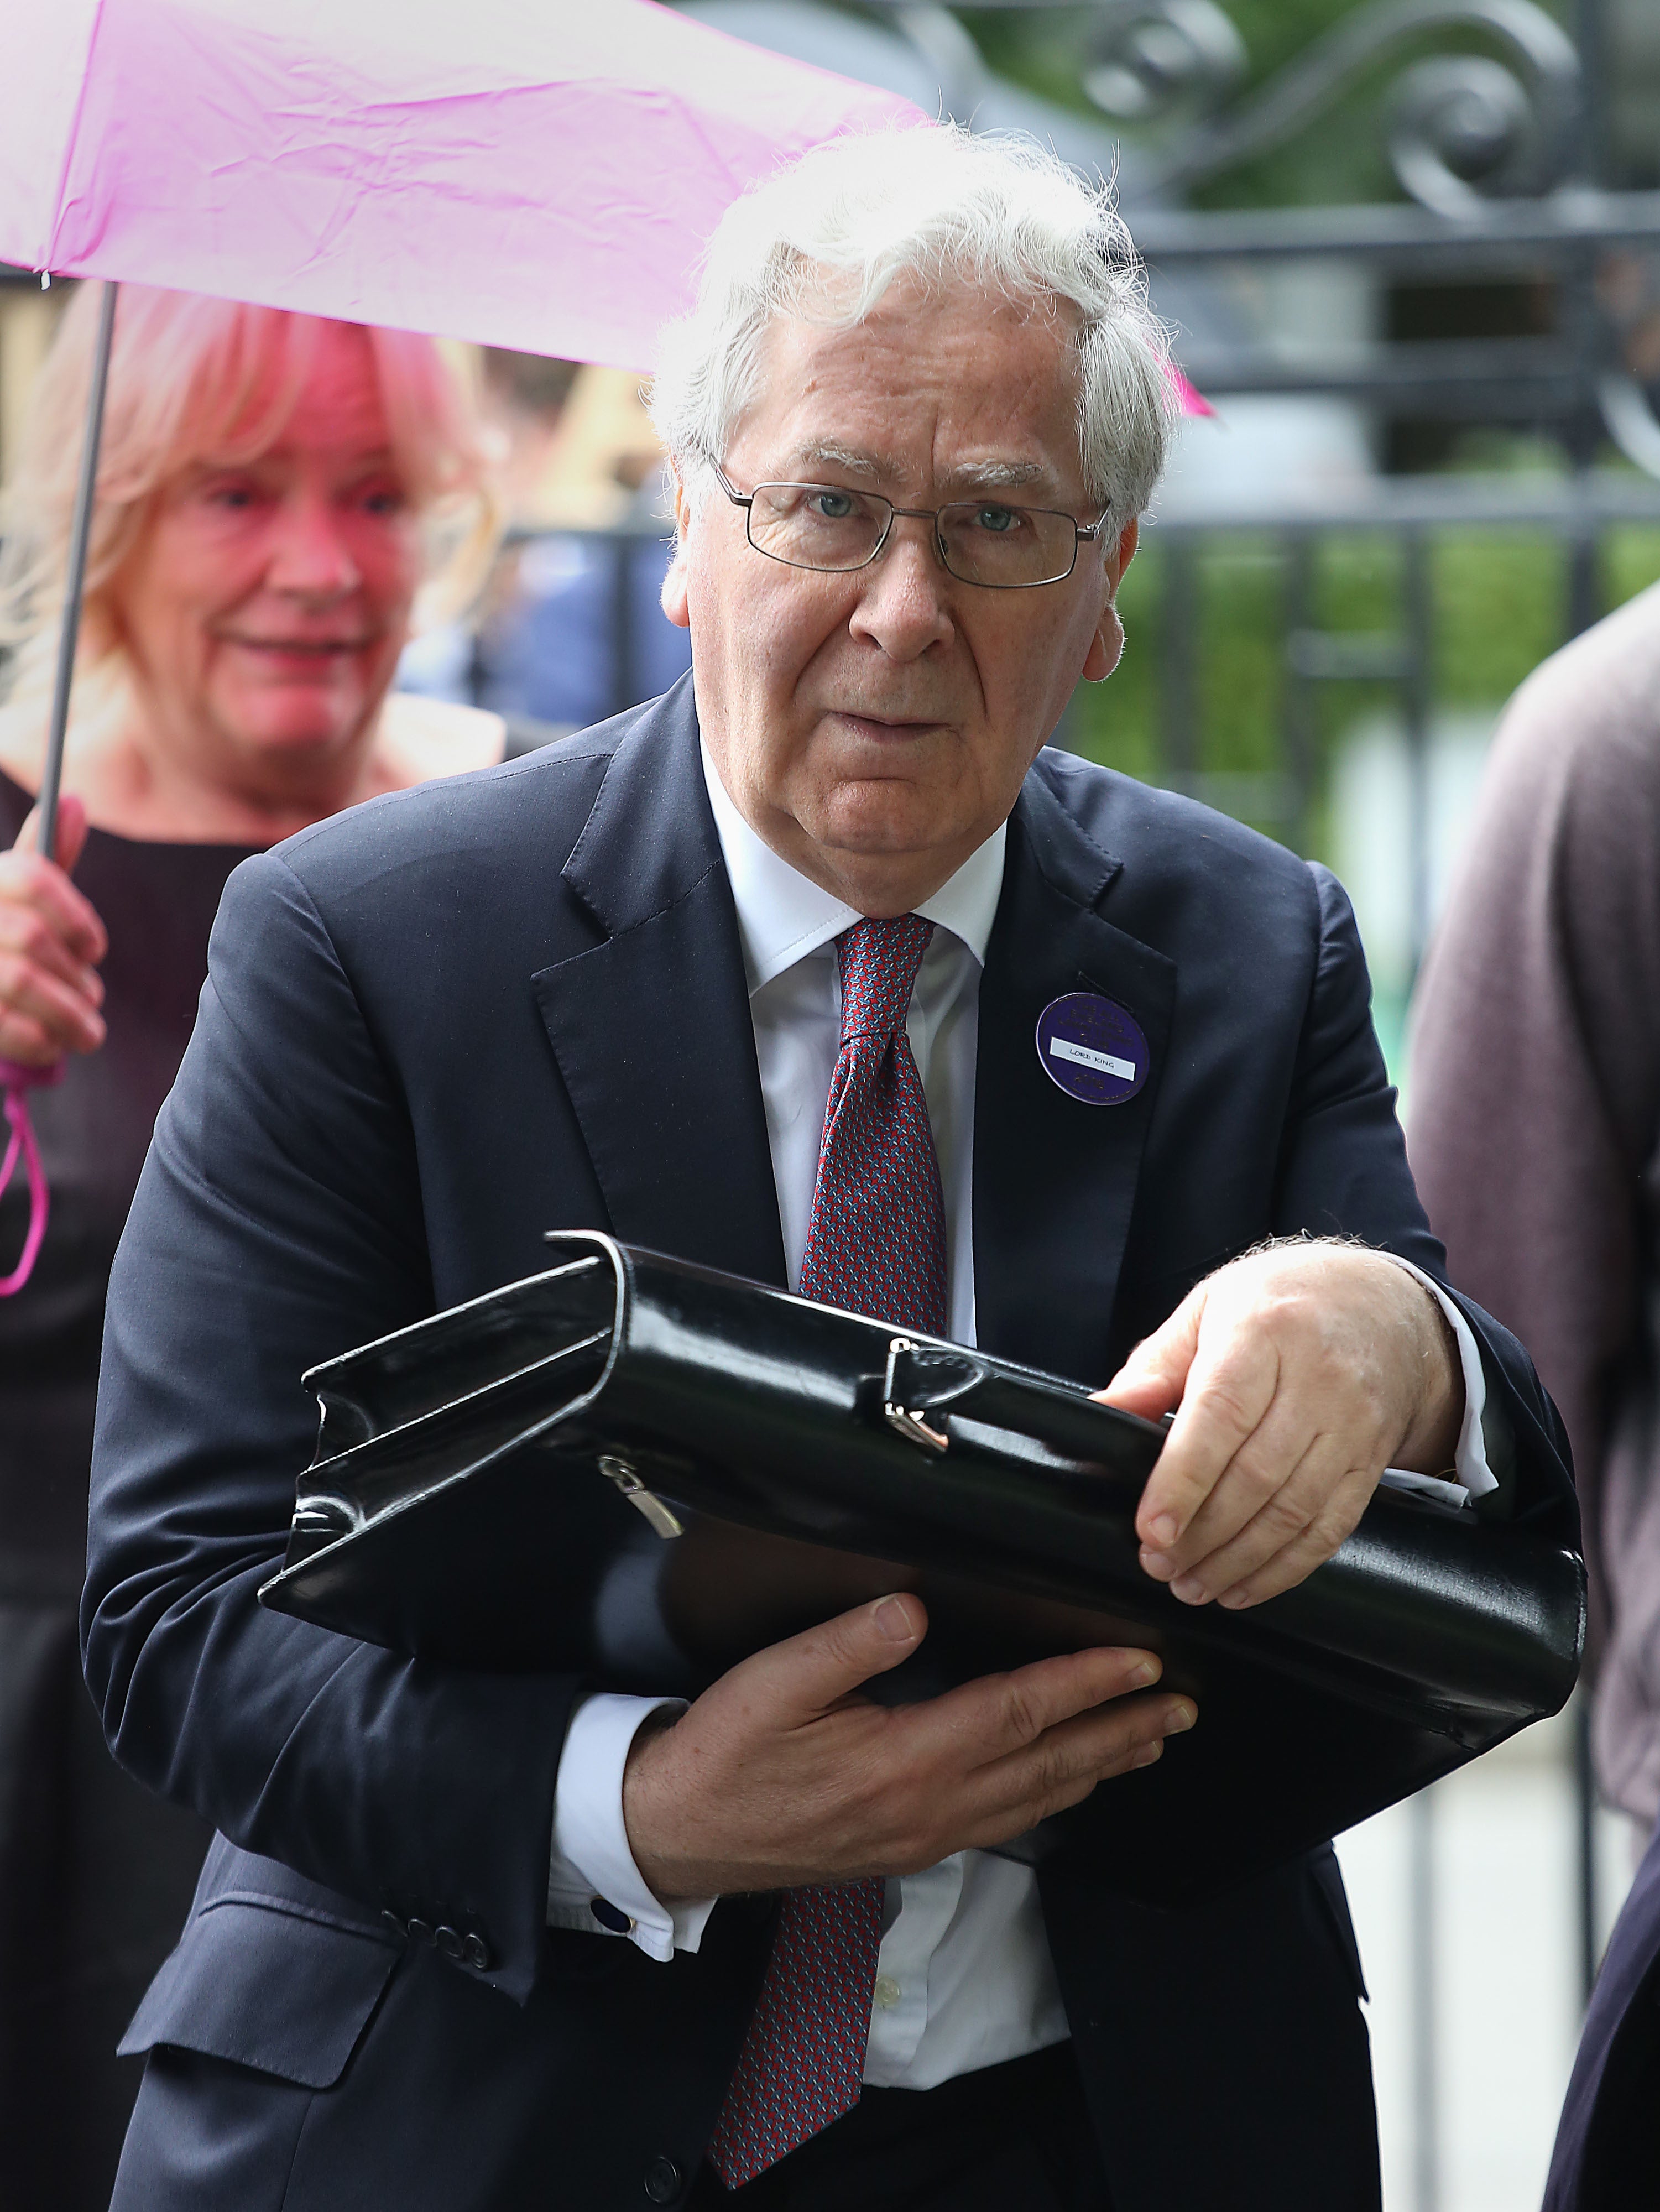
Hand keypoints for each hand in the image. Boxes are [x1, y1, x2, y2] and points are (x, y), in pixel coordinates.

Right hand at [0, 797, 107, 1064]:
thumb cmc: (0, 951)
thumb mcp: (15, 900)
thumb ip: (47, 858)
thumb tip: (73, 799)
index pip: (31, 876)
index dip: (75, 915)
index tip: (95, 949)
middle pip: (34, 935)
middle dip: (76, 975)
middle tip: (92, 999)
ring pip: (23, 980)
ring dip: (69, 1014)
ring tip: (87, 1030)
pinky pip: (11, 1028)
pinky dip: (41, 1041)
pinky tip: (49, 1044)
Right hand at [621, 1594, 1194, 1900]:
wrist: (679, 1835)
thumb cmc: (724, 1756)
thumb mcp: (773, 1683)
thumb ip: (848, 1642)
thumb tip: (911, 1606)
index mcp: (903, 1760)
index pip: (1018, 1713)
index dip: (1084, 1683)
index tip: (1139, 1661)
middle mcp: (928, 1807)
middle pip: (1048, 1765)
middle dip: (1121, 1731)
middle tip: (1180, 1707)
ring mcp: (923, 1835)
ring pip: (1036, 1799)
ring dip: (1098, 1766)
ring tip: (1148, 1741)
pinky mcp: (910, 1847)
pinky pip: (1005, 1821)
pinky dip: (1053, 1796)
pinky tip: (1068, 1783)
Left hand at [1100, 1242, 1461, 1611]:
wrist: (1383, 1306)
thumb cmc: (1279, 1304)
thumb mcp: (1210, 1309)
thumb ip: (1154, 1366)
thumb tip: (1104, 1411)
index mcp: (1265, 1332)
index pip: (1221, 1415)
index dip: (1183, 1479)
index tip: (1151, 1528)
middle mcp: (1319, 1379)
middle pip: (1257, 1474)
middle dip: (1202, 1533)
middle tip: (1159, 1564)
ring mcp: (1355, 1423)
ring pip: (1295, 1510)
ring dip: (1238, 1560)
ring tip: (1192, 1584)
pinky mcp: (1374, 1460)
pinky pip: (1331, 1527)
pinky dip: (1286, 1568)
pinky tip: (1245, 1586)